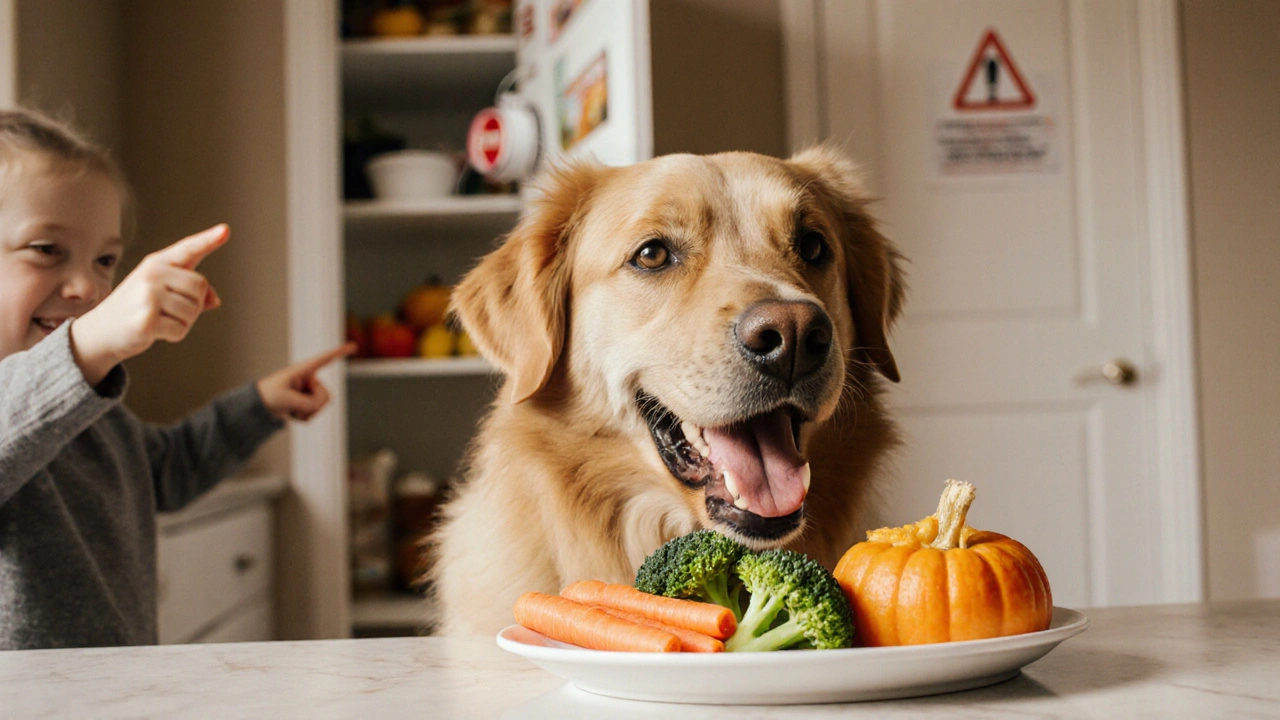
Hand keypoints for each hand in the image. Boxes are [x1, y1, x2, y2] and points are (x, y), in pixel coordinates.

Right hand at [71, 225, 228, 385]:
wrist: (99, 332)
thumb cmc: (135, 310)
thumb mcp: (162, 294)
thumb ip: (190, 292)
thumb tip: (215, 299)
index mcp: (156, 263)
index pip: (188, 249)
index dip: (208, 240)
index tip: (225, 230)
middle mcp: (152, 274)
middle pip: (200, 287)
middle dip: (193, 305)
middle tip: (168, 311)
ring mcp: (147, 296)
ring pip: (193, 310)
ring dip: (182, 322)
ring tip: (158, 320)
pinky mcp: (146, 319)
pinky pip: (180, 330)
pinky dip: (172, 336)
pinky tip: (153, 331)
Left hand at [256, 342, 357, 421]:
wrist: (257, 407)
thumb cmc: (268, 396)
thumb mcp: (287, 400)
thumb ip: (307, 403)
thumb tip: (318, 407)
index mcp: (303, 371)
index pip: (324, 360)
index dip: (340, 353)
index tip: (354, 346)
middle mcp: (309, 379)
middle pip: (326, 396)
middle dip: (313, 406)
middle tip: (294, 408)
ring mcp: (309, 391)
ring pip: (322, 406)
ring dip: (307, 412)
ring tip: (291, 410)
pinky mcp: (307, 401)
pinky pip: (315, 413)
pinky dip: (303, 417)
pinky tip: (292, 413)